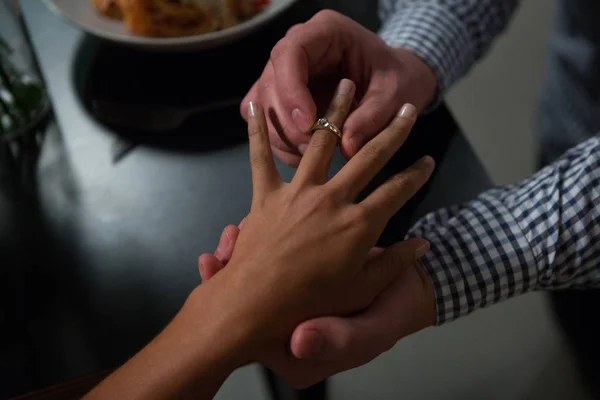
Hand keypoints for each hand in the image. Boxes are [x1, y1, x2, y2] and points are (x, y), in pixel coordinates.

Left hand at [200, 79, 435, 386]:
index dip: (416, 175)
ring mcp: (297, 193)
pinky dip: (257, 130)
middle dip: (393, 131)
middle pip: (369, 156)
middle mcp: (332, 199)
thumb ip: (394, 264)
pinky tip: (257, 103)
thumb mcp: (361, 292)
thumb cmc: (308, 305)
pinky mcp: (266, 196)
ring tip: (347, 84)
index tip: (427, 160)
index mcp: (359, 225)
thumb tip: (423, 244)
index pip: (397, 191)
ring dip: (336, 109)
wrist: (253, 307)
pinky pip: (260, 157)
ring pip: (321, 142)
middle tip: (408, 111)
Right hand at [241, 10, 437, 166]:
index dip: (291, 90)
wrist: (395, 82)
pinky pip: (266, 122)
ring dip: (282, 136)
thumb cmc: (396, 79)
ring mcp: (284, 72)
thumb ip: (372, 116)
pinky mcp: (280, 97)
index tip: (308, 123)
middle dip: (288, 122)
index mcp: (325, 32)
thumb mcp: (394, 94)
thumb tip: (346, 147)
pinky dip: (282, 143)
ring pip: (263, 106)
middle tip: (312, 149)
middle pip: (270, 83)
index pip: (290, 54)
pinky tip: (303, 156)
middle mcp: (297, 47)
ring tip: (312, 156)